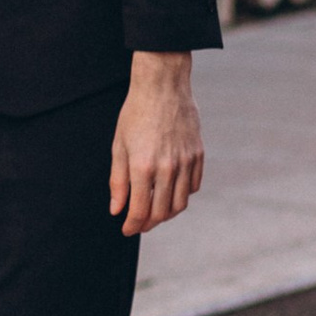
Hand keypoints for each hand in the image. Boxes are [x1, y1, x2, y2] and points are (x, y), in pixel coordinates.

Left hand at [110, 51, 202, 236]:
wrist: (163, 86)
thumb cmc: (135, 113)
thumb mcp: (118, 146)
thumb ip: (118, 181)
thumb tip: (117, 209)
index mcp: (143, 167)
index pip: (140, 210)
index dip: (132, 225)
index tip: (126, 229)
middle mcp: (167, 168)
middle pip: (162, 212)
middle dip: (149, 223)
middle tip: (139, 224)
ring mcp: (186, 162)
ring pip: (180, 203)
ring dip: (167, 214)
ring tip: (155, 212)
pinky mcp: (198, 155)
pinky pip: (193, 186)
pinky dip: (182, 195)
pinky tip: (171, 192)